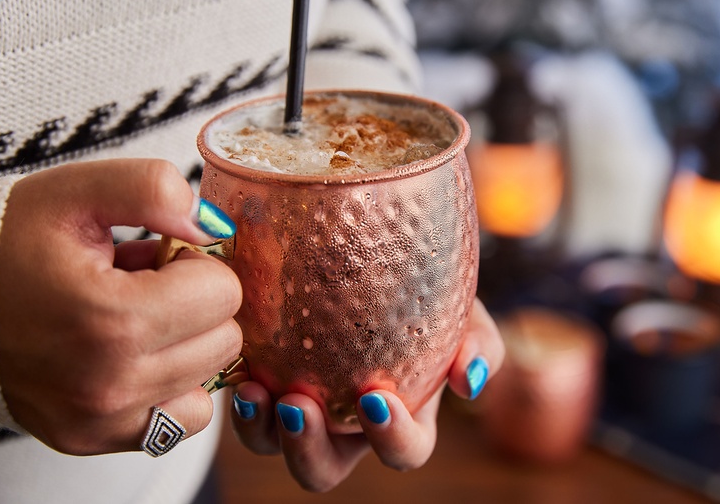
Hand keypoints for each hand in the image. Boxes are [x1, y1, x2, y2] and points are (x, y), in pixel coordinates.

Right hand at [0, 159, 242, 454]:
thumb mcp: (76, 193)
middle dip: (195, 304)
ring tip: (132, 318)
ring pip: (210, 378)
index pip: (223, 292)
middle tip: (145, 287)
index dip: (196, 263)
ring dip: (186, 342)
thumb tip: (214, 227)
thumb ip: (152, 190)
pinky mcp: (97, 439)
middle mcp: (110, 383)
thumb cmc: (10, 245)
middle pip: (224, 339)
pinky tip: (139, 355)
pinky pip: (185, 419)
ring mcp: (103, 420)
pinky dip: (176, 386)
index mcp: (110, 319)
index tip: (158, 257)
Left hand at [229, 298, 503, 491]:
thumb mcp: (465, 309)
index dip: (391, 438)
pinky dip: (239, 396)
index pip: (403, 450)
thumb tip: (470, 382)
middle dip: (310, 451)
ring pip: (274, 446)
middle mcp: (347, 423)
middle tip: (300, 406)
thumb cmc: (430, 289)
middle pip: (325, 468)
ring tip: (258, 391)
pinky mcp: (264, 379)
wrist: (381, 250)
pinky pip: (244, 404)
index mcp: (400, 416)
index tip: (375, 397)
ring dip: (263, 431)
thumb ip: (480, 342)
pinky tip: (240, 368)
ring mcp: (301, 405)